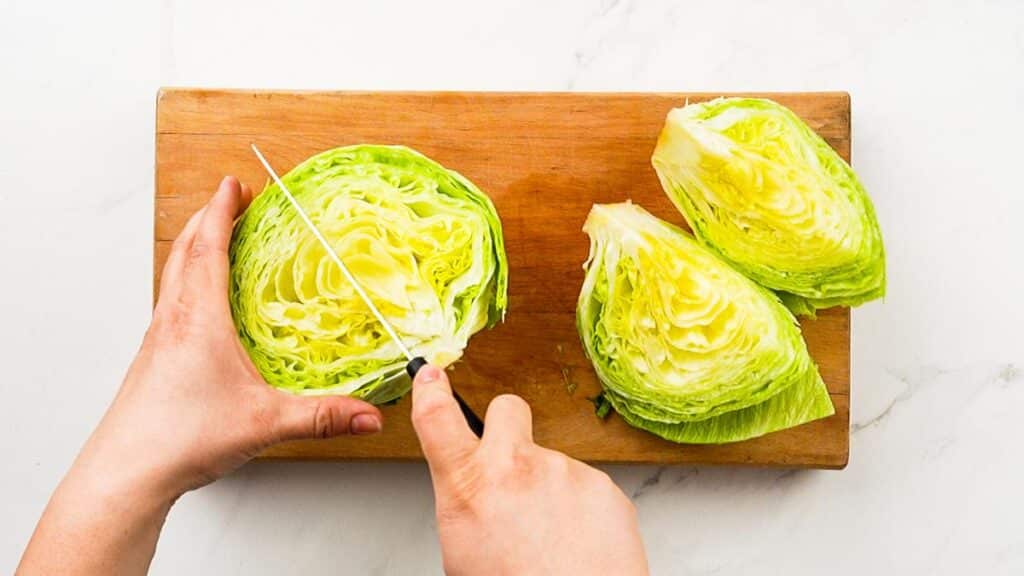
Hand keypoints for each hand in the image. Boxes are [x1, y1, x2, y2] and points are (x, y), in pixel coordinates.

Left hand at [93, 175, 384, 495]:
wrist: (126, 471)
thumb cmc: (179, 438)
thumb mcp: (264, 423)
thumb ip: (321, 417)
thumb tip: (367, 414)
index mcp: (198, 319)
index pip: (209, 248)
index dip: (223, 211)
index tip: (235, 183)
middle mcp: (173, 320)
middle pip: (186, 251)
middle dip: (208, 218)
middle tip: (230, 198)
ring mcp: (160, 338)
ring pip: (174, 275)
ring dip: (195, 247)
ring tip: (216, 237)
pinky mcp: (155, 358)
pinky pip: (172, 302)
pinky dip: (188, 281)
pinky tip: (203, 303)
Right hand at [410, 365, 648, 575]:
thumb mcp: (463, 551)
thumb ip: (467, 504)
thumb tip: (475, 496)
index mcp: (469, 485)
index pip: (436, 418)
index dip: (431, 390)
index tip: (432, 376)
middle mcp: (517, 466)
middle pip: (508, 408)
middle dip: (508, 425)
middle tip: (512, 462)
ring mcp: (565, 471)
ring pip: (553, 463)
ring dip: (552, 490)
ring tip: (554, 540)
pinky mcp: (605, 486)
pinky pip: (587, 488)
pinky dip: (584, 511)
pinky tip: (580, 545)